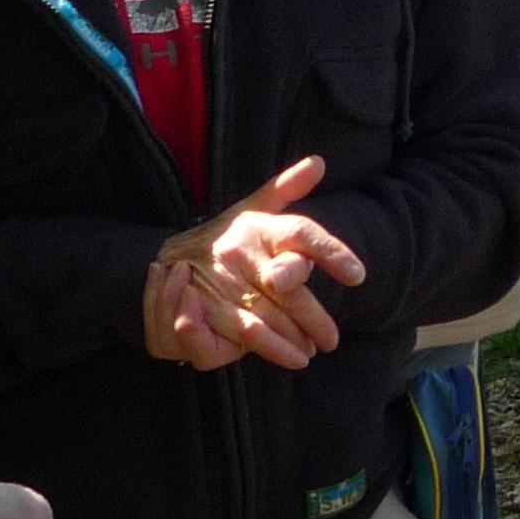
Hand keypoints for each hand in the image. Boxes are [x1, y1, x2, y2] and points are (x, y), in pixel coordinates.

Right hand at [144, 156, 365, 370]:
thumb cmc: (223, 238)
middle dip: (313, 316)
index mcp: (256, 226)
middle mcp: (238, 253)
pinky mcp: (202, 310)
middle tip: (333, 338)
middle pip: (287, 286)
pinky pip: (239, 334)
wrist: (161, 262)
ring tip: (312, 352)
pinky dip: (266, 348)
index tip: (358, 275)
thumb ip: (286, 189)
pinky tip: (289, 356)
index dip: (331, 252)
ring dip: (292, 338)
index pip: (300, 232)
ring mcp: (218, 283)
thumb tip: (319, 162)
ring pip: (263, 318)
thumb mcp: (251, 210)